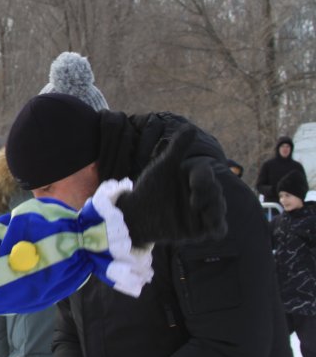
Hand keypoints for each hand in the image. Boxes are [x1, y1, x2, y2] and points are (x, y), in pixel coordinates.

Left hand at [116, 125, 226, 244]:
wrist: (137, 214)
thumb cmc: (150, 187)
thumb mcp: (163, 167)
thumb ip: (178, 148)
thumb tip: (191, 127)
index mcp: (194, 176)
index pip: (206, 174)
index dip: (203, 178)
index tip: (191, 183)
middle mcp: (202, 192)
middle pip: (216, 191)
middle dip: (208, 194)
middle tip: (194, 201)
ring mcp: (203, 211)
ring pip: (220, 209)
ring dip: (214, 209)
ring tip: (199, 211)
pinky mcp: (201, 229)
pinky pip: (219, 229)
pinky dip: (219, 227)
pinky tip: (210, 227)